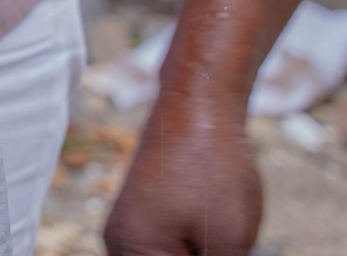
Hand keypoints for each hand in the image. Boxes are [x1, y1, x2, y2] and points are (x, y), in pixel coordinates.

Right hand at [103, 92, 262, 253]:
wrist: (200, 105)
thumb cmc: (213, 171)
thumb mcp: (227, 243)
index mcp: (132, 253)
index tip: (220, 248)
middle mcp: (119, 244)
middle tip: (225, 242)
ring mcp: (130, 228)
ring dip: (200, 254)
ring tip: (222, 235)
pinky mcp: (145, 215)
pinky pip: (165, 250)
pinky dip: (192, 251)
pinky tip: (215, 236)